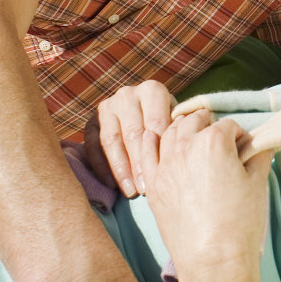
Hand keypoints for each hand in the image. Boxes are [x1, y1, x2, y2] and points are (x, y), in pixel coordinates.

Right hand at [85, 79, 175, 196]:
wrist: (139, 112)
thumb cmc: (166, 123)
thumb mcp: (175, 119)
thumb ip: (179, 129)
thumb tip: (188, 149)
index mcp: (152, 90)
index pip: (155, 122)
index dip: (158, 150)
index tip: (162, 174)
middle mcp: (128, 94)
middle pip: (133, 133)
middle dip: (139, 163)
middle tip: (145, 189)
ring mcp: (108, 106)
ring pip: (112, 140)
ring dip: (121, 169)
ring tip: (131, 191)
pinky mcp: (92, 121)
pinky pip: (93, 145)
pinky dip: (101, 167)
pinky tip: (112, 185)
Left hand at [145, 110, 273, 280]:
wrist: (213, 259)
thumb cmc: (239, 222)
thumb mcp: (258, 184)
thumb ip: (260, 156)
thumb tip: (263, 145)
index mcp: (214, 142)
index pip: (228, 126)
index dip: (239, 136)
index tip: (243, 149)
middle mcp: (185, 147)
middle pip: (196, 122)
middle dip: (209, 125)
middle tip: (219, 140)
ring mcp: (165, 165)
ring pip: (170, 132)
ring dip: (182, 129)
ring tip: (192, 138)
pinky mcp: (154, 184)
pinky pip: (146, 153)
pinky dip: (150, 141)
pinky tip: (153, 137)